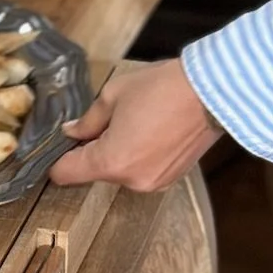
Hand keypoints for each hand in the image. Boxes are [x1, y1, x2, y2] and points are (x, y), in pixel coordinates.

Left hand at [49, 58, 220, 191]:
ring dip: (118, 153)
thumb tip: (71, 132)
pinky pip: (142, 171)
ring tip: (135, 123)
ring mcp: (154, 183)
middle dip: (93, 149)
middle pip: (94, 171)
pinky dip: (139, 156)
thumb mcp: (113, 96)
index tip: (62, 143)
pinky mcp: (171, 179)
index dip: (58, 158)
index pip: (66, 174)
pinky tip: (151, 132)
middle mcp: (131, 181)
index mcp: (111, 162)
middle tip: (106, 121)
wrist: (213, 93)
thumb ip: (87, 120)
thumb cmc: (162, 89)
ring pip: (119, 171)